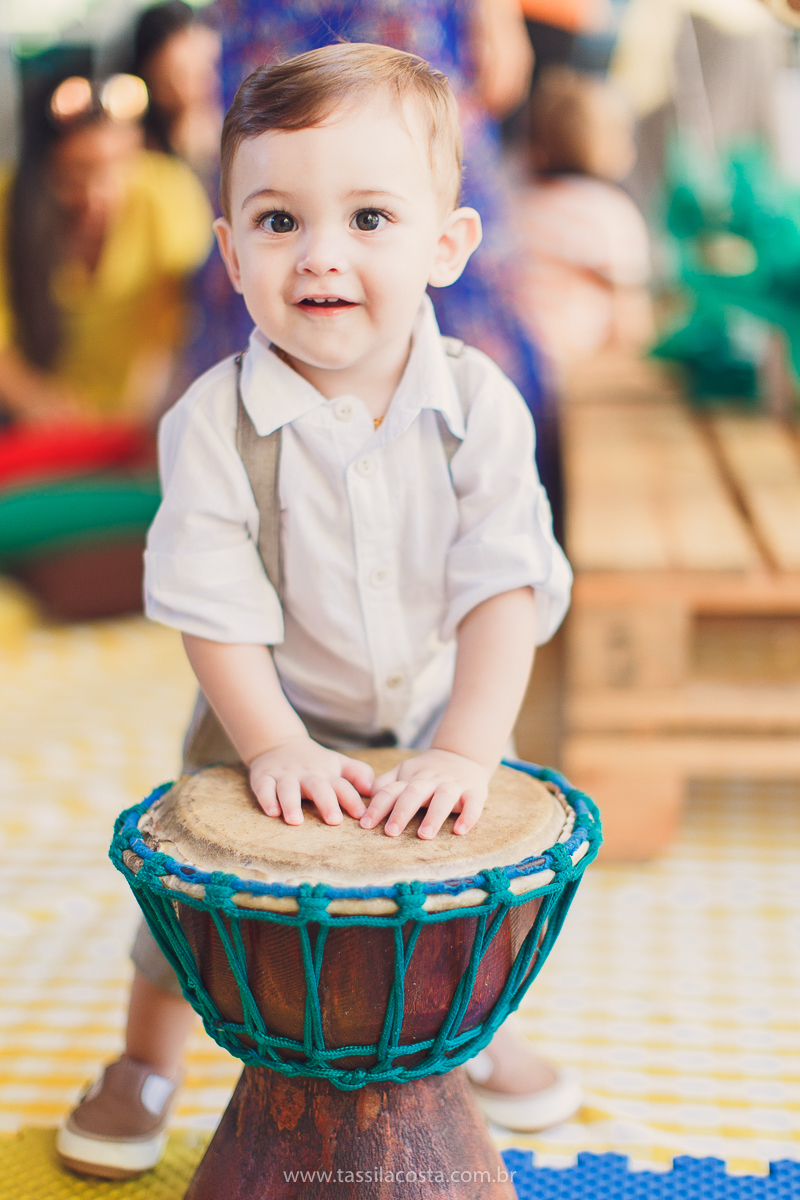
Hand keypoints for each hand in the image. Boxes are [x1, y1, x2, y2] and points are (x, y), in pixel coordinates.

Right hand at [248, 736, 372, 825]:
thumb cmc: (315, 761)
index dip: (352, 799)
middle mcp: (307, 774)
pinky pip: (263, 788)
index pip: (342, 786)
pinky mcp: (264, 777)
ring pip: (287, 788)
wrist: (278, 743)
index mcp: (327, 774)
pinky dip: (266, 799)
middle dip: (326, 802)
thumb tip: (375, 789)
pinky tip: (271, 812)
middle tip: (334, 820)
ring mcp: (284, 776)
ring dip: (291, 804)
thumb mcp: (338, 763)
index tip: (361, 814)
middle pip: (318, 786)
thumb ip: (358, 774)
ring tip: (295, 821)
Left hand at [360, 749, 489, 838]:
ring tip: (424, 835)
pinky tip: (460, 831)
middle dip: (402, 812)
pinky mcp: (474, 791)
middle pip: (414, 793)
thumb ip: (385, 785)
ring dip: (433, 815)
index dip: (377, 807)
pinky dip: (468, 816)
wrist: (462, 755)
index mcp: (409, 778)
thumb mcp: (403, 772)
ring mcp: (453, 785)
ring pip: (443, 797)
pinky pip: (473, 803)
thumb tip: (366, 800)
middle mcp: (430, 780)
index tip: (365, 825)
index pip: (390, 790)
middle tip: (391, 832)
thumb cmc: (426, 772)